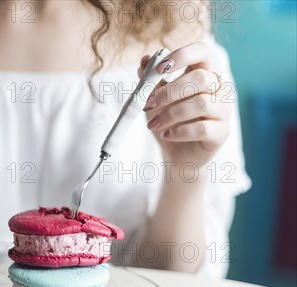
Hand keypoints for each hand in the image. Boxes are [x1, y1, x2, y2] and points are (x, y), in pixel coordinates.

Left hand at [138, 42, 230, 168]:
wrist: (175, 154)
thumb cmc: (167, 120)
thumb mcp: (154, 98)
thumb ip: (150, 79)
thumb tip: (145, 60)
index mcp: (204, 73)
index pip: (202, 51)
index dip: (182, 55)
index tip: (159, 69)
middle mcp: (219, 89)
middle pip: (201, 78)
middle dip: (169, 91)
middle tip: (147, 104)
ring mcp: (223, 111)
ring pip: (202, 103)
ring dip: (171, 113)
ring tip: (154, 124)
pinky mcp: (222, 133)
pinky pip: (202, 128)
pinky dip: (179, 132)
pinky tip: (166, 135)